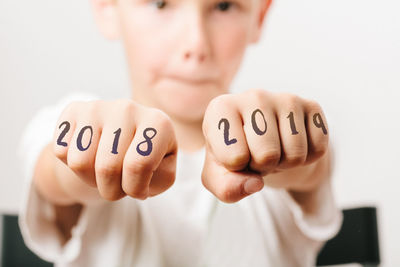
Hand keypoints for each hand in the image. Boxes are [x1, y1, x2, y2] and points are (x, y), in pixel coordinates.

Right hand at [53, 99, 176, 200]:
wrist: (125, 136)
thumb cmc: (147, 160)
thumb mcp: (163, 174)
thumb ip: (160, 179)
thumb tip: (136, 173)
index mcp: (158, 123)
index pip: (138, 166)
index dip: (134, 189)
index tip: (138, 191)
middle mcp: (128, 108)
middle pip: (106, 167)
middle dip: (111, 190)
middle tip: (119, 186)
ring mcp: (99, 106)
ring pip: (79, 162)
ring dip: (90, 180)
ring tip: (105, 172)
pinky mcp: (74, 110)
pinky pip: (61, 151)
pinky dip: (71, 166)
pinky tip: (89, 156)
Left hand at [202, 90, 328, 202]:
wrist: (259, 138)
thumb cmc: (234, 154)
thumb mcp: (219, 175)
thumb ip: (226, 188)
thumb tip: (254, 184)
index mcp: (221, 109)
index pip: (234, 158)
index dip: (237, 168)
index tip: (235, 155)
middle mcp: (253, 96)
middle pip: (268, 156)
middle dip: (262, 167)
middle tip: (256, 155)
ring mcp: (285, 98)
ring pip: (295, 155)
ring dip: (285, 163)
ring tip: (272, 149)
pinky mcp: (311, 106)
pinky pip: (318, 149)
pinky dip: (306, 159)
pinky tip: (290, 144)